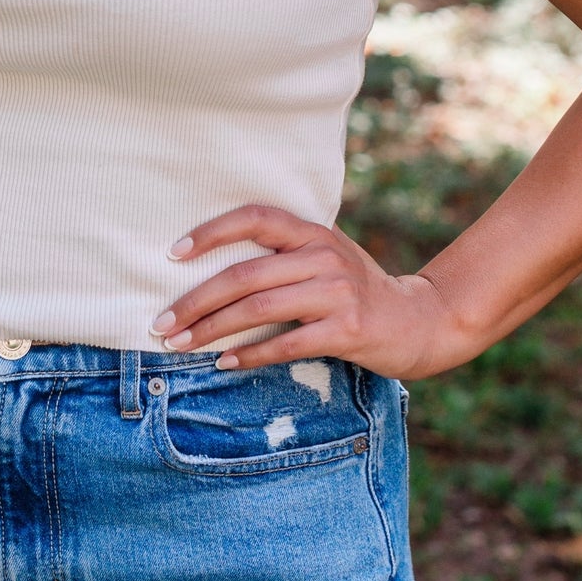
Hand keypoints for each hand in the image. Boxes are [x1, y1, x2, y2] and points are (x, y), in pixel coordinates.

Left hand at [149, 204, 457, 379]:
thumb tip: (213, 266)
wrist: (419, 320)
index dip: (211, 232)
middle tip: (162, 323)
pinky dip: (249, 354)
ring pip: (258, 309)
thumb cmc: (356, 290)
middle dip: (195, 301)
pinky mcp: (347, 330)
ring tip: (181, 345)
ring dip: (212, 330)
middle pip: (244, 275)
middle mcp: (322, 255)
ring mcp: (336, 292)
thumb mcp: (325, 257)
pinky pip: (285, 343)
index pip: (254, 217)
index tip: (172, 254)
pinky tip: (224, 362)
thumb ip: (283, 254)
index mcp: (312, 232)